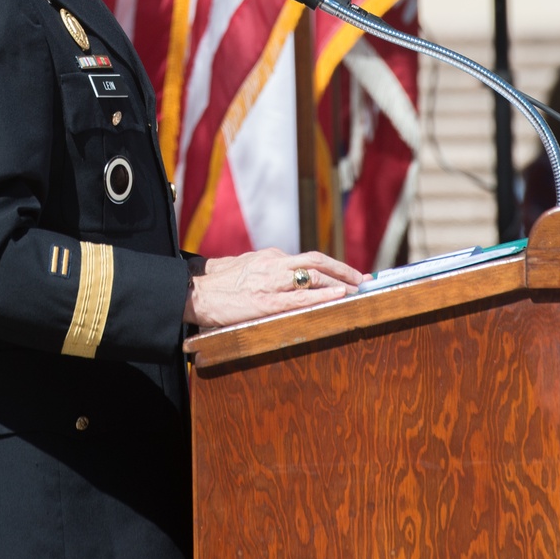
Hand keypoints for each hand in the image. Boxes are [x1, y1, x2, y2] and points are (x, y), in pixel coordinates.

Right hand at [183, 247, 367, 328]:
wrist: (195, 292)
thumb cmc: (216, 283)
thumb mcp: (243, 265)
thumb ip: (264, 268)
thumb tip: (278, 270)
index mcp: (270, 257)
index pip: (308, 258)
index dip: (333, 266)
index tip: (350, 274)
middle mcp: (275, 264)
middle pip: (318, 261)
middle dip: (344, 270)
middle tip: (364, 279)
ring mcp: (272, 282)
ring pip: (314, 276)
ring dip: (341, 283)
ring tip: (359, 290)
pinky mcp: (267, 302)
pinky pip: (301, 298)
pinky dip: (323, 296)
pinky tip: (340, 296)